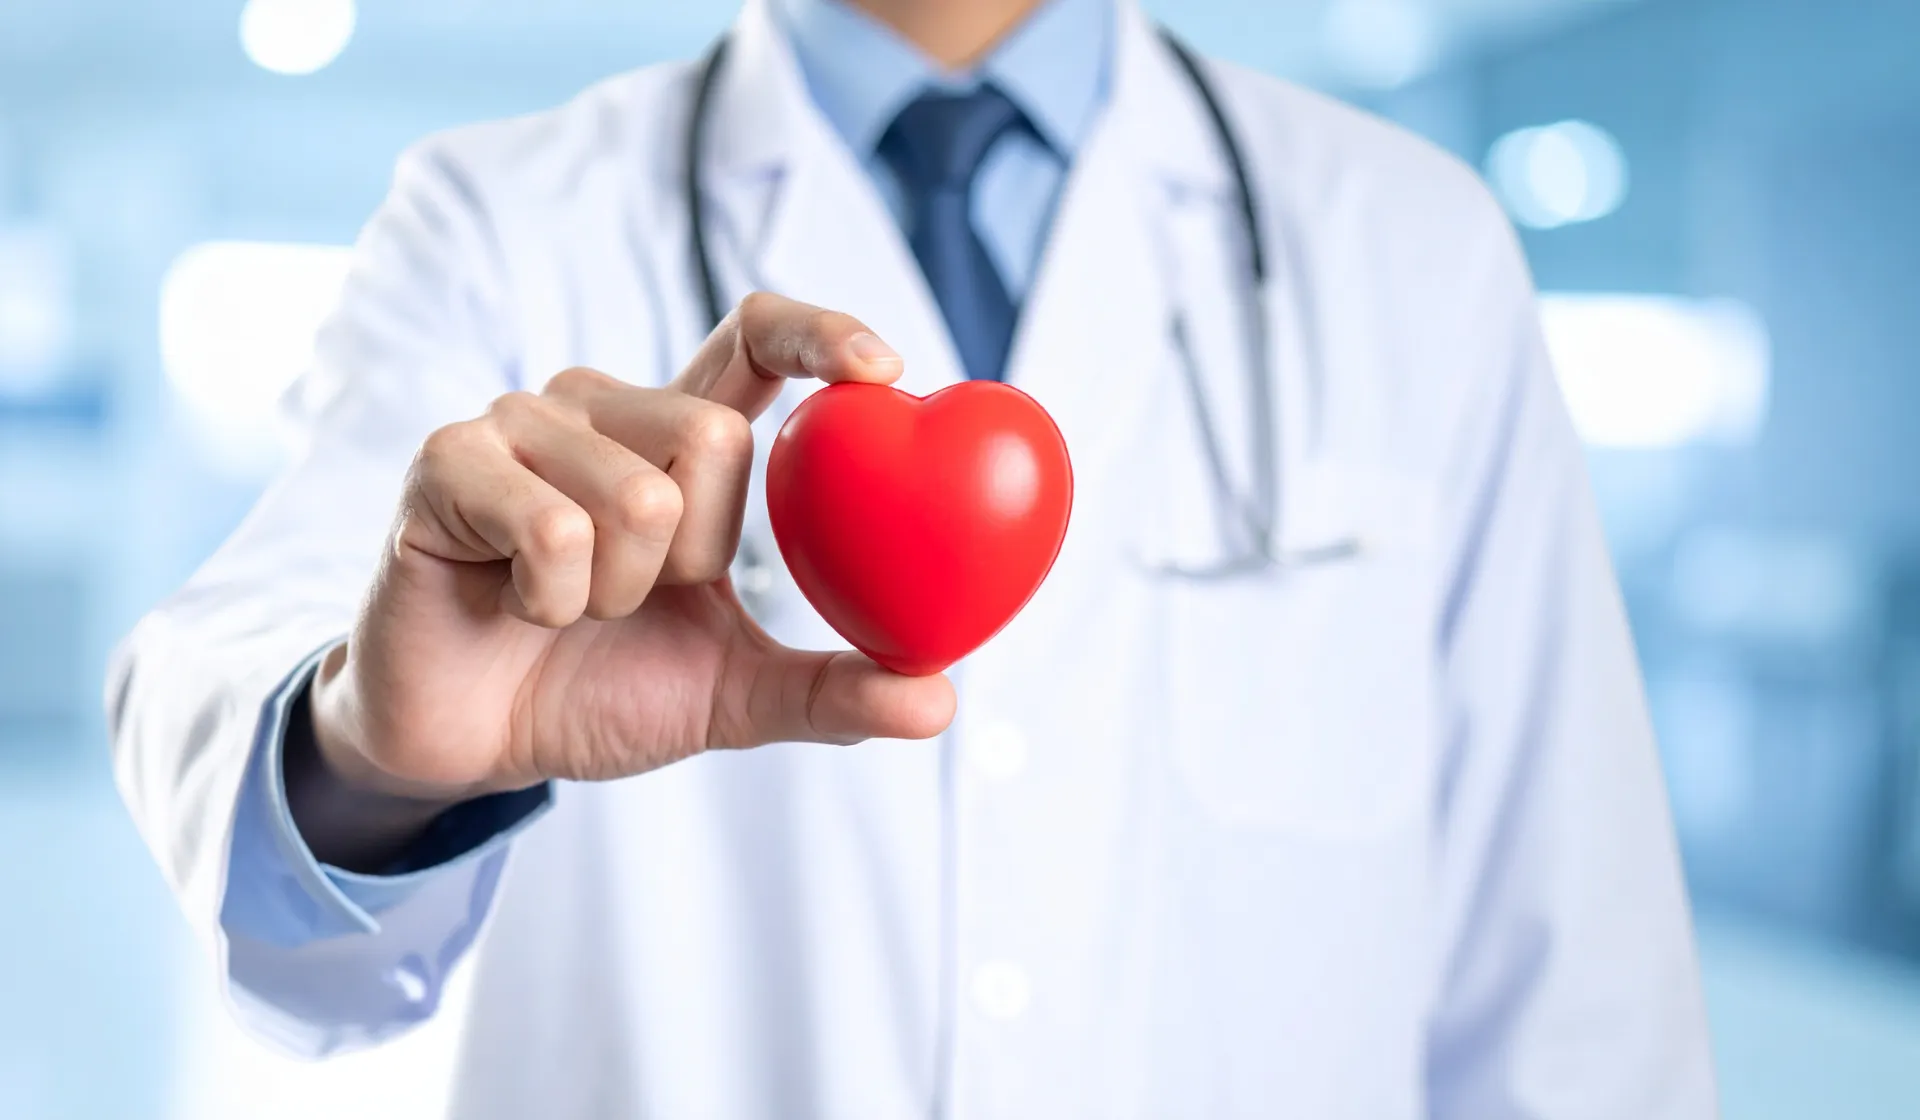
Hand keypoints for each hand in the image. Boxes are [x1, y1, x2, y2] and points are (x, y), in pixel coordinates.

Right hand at [294, 294, 955, 867]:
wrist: (469, 743)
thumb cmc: (595, 690)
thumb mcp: (732, 694)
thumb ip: (830, 690)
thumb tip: (940, 703)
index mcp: (673, 433)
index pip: (754, 336)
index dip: (820, 331)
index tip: (882, 370)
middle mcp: (599, 405)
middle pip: (712, 436)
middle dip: (694, 555)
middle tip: (635, 598)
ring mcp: (516, 423)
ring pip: (637, 494)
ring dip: (618, 594)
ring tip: (567, 609)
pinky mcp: (446, 463)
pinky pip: (552, 531)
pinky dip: (551, 601)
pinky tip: (514, 606)